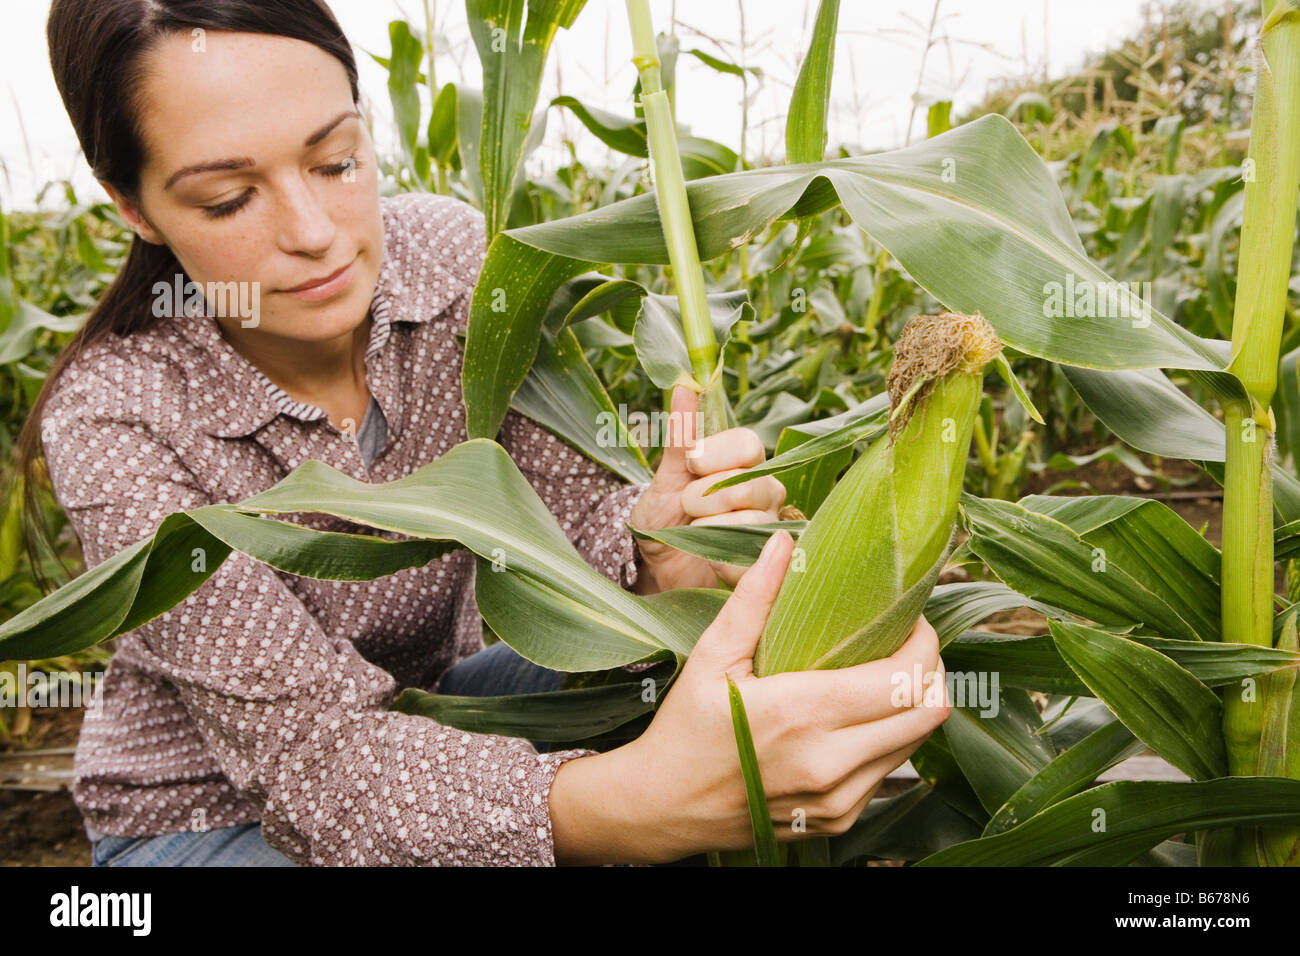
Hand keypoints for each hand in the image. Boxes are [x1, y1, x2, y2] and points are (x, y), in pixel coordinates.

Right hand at [549, 531, 950, 864]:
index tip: (908, 619)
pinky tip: (860, 717)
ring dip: (913, 705)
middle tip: (905, 643)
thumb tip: (784, 541)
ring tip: (885, 675)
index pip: (905, 678)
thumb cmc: (684, 728)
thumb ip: (754, 599)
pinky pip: (889, 772)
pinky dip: (890, 738)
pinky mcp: (839, 819)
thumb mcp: (711, 657)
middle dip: (929, 669)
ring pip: (916, 743)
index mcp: (801, 714)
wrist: (663, 809)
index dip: (923, 642)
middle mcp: (829, 762)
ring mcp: (838, 798)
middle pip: (927, 711)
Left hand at [629, 384, 786, 592]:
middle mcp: (765, 491)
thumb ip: (680, 435)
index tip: (690, 464)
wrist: (657, 567)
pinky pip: (753, 559)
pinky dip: (722, 560)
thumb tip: (684, 385)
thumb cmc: (664, 517)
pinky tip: (708, 557)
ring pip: (753, 522)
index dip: (717, 454)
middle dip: (708, 496)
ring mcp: (770, 528)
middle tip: (686, 505)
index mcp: (744, 462)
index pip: (749, 444)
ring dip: (710, 529)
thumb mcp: (665, 477)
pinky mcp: (764, 564)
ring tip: (695, 532)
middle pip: (755, 484)